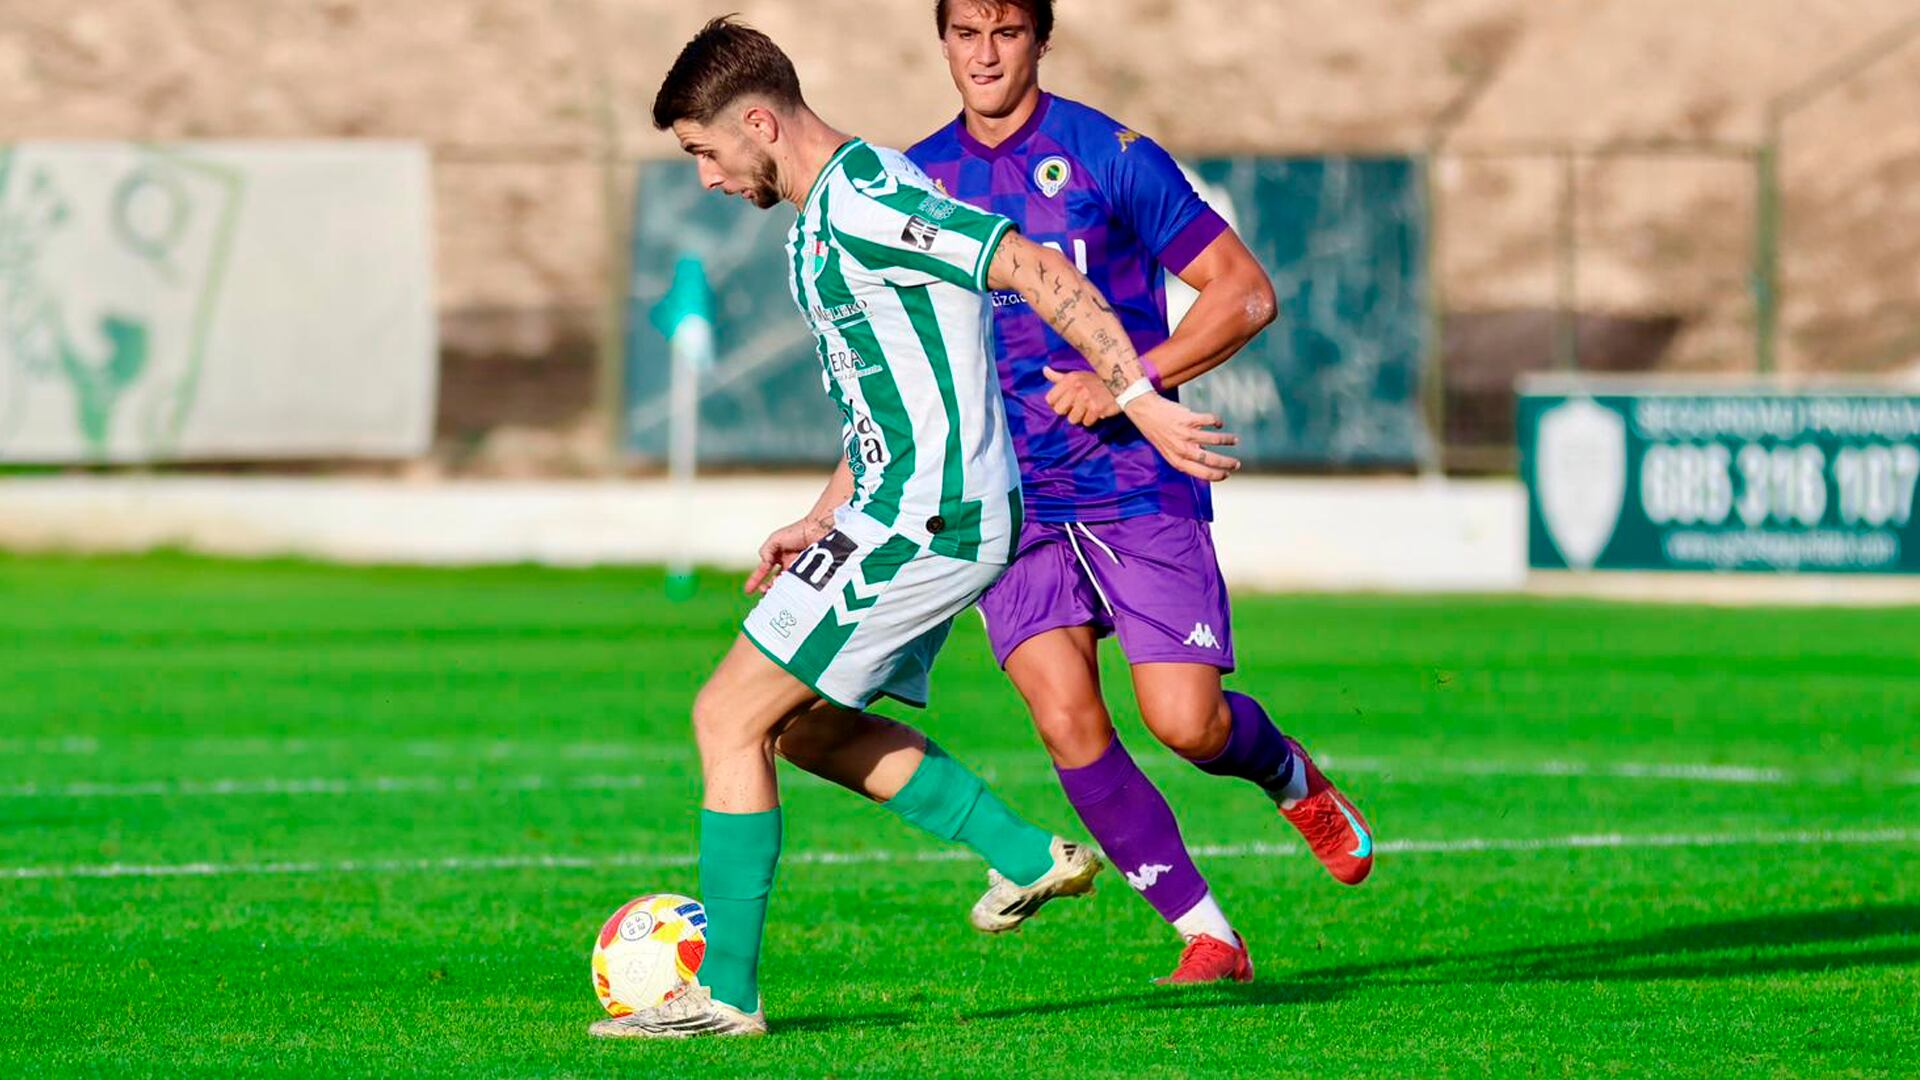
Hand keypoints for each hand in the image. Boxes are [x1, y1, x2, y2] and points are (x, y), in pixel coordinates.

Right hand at [745, 516, 830, 593]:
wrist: (819, 530)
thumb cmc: (798, 531)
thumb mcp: (775, 539)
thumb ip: (766, 551)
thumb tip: (764, 564)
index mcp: (778, 557)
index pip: (764, 571)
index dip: (755, 580)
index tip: (747, 591)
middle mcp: (787, 566)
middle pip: (774, 582)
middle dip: (767, 588)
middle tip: (764, 591)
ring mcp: (798, 571)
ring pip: (784, 585)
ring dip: (777, 588)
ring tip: (775, 586)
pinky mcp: (808, 575)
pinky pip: (797, 585)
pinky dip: (790, 587)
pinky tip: (787, 585)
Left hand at [1041, 366, 1120, 426]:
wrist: (1122, 385)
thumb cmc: (1095, 382)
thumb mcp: (1077, 376)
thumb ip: (1058, 377)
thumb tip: (1044, 370)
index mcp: (1070, 379)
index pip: (1050, 399)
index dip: (1057, 403)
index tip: (1066, 402)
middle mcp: (1077, 387)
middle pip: (1059, 411)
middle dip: (1068, 411)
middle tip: (1078, 406)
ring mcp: (1086, 398)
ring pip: (1072, 419)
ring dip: (1080, 417)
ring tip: (1088, 408)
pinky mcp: (1096, 408)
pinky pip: (1086, 423)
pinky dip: (1091, 420)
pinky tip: (1096, 412)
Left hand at [1121, 394, 1239, 481]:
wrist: (1144, 412)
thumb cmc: (1157, 433)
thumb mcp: (1167, 451)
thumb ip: (1184, 457)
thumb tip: (1205, 460)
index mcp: (1176, 461)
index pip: (1202, 474)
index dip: (1217, 476)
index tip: (1227, 474)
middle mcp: (1182, 449)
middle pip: (1211, 460)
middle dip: (1227, 463)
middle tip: (1237, 464)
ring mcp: (1185, 434)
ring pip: (1214, 440)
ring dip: (1227, 441)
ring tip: (1234, 440)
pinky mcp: (1188, 418)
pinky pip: (1210, 421)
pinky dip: (1217, 422)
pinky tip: (1219, 423)